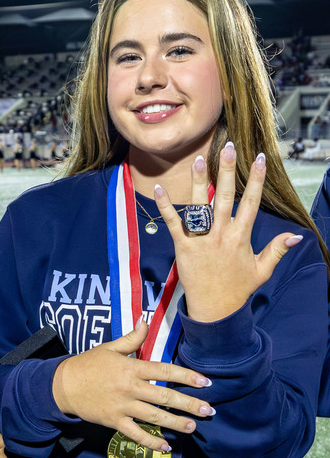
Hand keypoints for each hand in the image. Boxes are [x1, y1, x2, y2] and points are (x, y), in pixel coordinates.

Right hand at [52, 321, 215, 450]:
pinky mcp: (113, 421)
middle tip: (208, 410)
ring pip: (154, 417)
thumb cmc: (86, 364)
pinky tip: (166, 446)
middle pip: (164, 396)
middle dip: (189, 404)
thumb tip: (145, 320)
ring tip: (193, 427)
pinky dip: (150, 442)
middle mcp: (130, 388)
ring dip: (176, 423)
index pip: (165, 371)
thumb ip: (131, 338)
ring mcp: (122, 406)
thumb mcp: (108, 348)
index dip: (187, 377)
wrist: (62, 386)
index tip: (205, 383)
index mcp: (131, 368)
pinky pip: (135, 434)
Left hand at [156, 143, 302, 322]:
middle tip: (228, 147)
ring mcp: (201, 241)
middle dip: (228, 171)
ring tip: (198, 160)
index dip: (256, 179)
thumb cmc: (237, 289)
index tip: (260, 158)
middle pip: (226, 197)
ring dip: (199, 183)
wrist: (215, 311)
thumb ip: (277, 250)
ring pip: (200, 206)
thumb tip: (297, 236)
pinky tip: (160, 189)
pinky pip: (174, 224)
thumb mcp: (262, 270)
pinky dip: (166, 207)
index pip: (251, 202)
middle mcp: (222, 235)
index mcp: (241, 237)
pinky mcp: (183, 248)